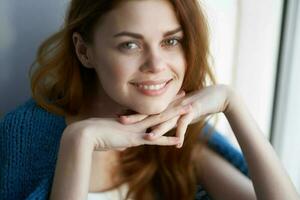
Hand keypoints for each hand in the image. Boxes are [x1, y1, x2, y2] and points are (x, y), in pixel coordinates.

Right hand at [62, 91, 190, 150]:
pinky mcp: (134, 139)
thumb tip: (122, 146)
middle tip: (185, 94)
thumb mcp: (109, 136)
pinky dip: (167, 140)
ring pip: (161, 119)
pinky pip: (155, 140)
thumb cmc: (94, 133)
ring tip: (189, 108)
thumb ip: (119, 141)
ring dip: (176, 115)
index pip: (149, 108)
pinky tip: (179, 140)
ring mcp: (137, 129)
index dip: (160, 102)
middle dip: (172, 102)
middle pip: (158, 109)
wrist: (86, 133)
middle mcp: (137, 122)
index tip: (169, 95)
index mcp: (132, 119)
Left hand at [119, 84, 230, 147]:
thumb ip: (170, 119)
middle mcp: (170, 107)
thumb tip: (160, 126)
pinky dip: (182, 133)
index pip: (147, 110)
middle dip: (136, 118)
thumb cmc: (196, 105)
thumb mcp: (180, 113)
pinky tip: (178, 143)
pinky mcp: (192, 112)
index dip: (133, 113)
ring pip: (167, 119)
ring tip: (148, 138)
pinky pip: (186, 124)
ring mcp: (181, 109)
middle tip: (121, 120)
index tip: (118, 115)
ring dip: (158, 129)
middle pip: (151, 114)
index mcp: (166, 107)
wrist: (216, 96)